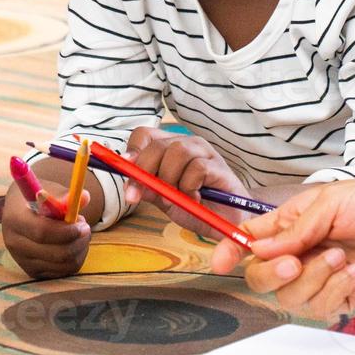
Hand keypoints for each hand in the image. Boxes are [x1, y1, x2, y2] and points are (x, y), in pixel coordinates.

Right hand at [0, 182, 91, 278]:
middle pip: (54, 254)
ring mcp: (22, 260)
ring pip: (61, 265)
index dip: (66, 231)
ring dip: (79, 250)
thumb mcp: (49, 190)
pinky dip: (74, 259)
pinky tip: (73, 244)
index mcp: (14, 218)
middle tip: (86, 229)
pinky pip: (61, 272)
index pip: (42, 232)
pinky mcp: (31, 271)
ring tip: (80, 234)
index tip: (82, 224)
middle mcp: (14, 242)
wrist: (20, 210)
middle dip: (77, 242)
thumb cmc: (38, 198)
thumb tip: (85, 197)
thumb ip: (66, 196)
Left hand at [121, 127, 248, 239]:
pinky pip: (197, 169)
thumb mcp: (164, 199)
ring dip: (170, 179)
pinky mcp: (219, 166)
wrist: (227, 220)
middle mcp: (186, 144)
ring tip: (176, 197)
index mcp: (169, 147)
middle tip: (142, 194)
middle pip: (158, 144)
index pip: (144, 135)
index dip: (133, 150)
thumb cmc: (195, 205)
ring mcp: (204, 152)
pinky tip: (194, 199)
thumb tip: (128, 183)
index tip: (126, 170)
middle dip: (145, 170)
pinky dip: (189, 187)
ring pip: (178, 152)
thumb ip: (148, 189)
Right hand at [208, 175, 354, 317]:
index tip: (219, 261)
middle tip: (294, 262)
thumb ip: (294, 229)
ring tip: (340, 256)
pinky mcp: (346, 297)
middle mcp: (301, 253)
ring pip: (292, 297)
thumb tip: (259, 249)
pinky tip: (354, 270)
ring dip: (315, 278)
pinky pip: (324, 307)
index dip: (230, 250)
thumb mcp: (329, 202)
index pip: (251, 241)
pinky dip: (336, 289)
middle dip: (272, 274)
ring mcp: (322, 278)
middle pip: (263, 278)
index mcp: (291, 225)